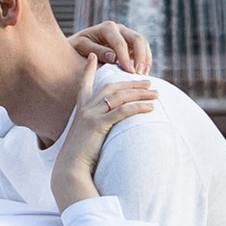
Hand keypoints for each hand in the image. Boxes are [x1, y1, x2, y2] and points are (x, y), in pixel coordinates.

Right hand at [49, 58, 157, 208]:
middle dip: (131, 83)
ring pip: (119, 97)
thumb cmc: (77, 158)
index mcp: (80, 110)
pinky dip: (137, 108)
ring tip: (156, 94)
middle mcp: (85, 109)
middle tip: (148, 81)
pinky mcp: (97, 124)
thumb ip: (92, 128)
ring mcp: (90, 115)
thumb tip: (103, 127)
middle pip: (111, 87)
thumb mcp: (84, 138)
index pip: (84, 84)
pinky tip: (150, 108)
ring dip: (139, 94)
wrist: (69, 169)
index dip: (88, 70)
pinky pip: (122, 112)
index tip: (91, 56)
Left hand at [69, 19, 152, 79]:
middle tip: (139, 73)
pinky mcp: (130, 43)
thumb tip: (114, 58)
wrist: (76, 46)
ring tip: (144, 74)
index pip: (120, 43)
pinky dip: (146, 60)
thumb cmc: (77, 47)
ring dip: (146, 58)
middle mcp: (119, 28)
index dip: (126, 58)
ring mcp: (126, 34)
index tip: (129, 72)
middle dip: (141, 56)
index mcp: (107, 28)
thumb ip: (97, 51)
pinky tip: (143, 73)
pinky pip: (143, 49)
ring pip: (143, 42)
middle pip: (137, 38)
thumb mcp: (81, 47)